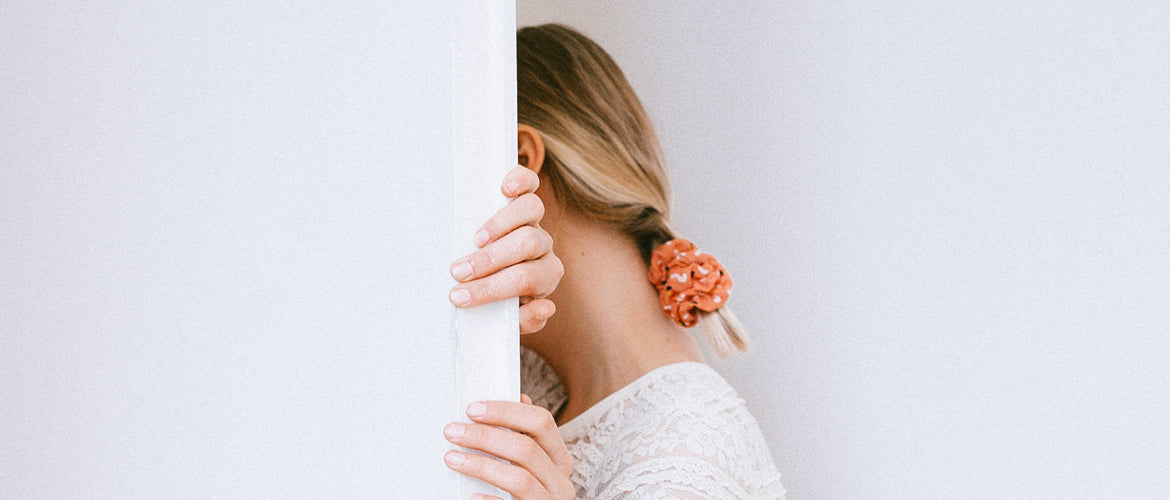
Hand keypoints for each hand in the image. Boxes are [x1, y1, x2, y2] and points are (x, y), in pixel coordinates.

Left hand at [444, 395, 573, 499]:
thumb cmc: (526, 493)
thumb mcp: (533, 463)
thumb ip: (526, 435)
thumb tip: (519, 397)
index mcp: (559, 458)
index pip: (540, 422)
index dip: (506, 411)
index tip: (472, 409)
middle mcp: (560, 481)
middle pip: (526, 449)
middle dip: (485, 436)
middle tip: (453, 431)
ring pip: (519, 479)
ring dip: (480, 465)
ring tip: (451, 458)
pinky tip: (470, 495)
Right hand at [449, 165, 562, 333]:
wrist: (496, 283)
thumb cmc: (498, 300)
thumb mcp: (509, 319)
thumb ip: (524, 320)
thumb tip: (544, 307)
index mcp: (544, 277)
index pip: (526, 280)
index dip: (493, 288)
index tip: (459, 297)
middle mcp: (543, 248)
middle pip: (527, 244)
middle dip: (490, 260)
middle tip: (458, 271)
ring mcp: (534, 222)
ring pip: (531, 211)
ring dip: (502, 223)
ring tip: (476, 238)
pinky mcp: (523, 198)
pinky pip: (529, 184)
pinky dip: (520, 182)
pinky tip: (503, 190)